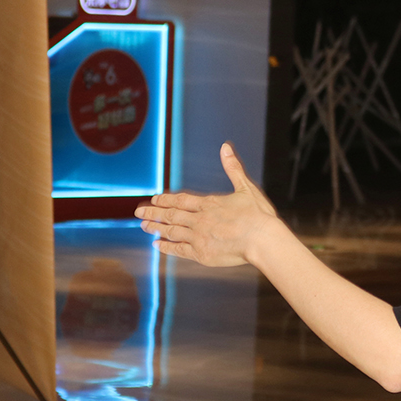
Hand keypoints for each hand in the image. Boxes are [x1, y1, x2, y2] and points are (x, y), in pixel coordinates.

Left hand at [135, 143, 278, 265]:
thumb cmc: (258, 215)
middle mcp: (199, 219)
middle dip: (153, 213)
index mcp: (209, 203)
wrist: (263, 240)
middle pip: (171, 215)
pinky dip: (166, 247)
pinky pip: (178, 250)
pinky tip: (157, 245)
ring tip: (144, 226)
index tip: (154, 199)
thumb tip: (225, 147)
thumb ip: (233, 168)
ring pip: (171, 231)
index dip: (165, 199)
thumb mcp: (246, 188)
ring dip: (156, 228)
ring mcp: (198, 237)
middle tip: (138, 212)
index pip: (180, 200)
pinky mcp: (201, 253)